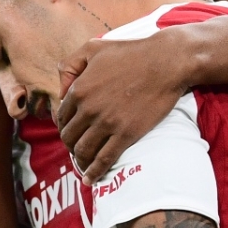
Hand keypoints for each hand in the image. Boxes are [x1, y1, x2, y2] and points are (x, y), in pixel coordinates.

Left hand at [56, 33, 189, 183]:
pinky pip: (103, 160)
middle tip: (77, 146)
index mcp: (79, 89)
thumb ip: (70, 65)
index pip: (61, 117)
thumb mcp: (93, 48)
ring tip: (83, 162)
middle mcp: (89, 109)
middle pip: (68, 137)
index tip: (71, 130)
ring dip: (79, 160)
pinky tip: (90, 179)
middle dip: (70, 144)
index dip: (63, 126)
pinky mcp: (126, 135)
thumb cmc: (131, 52)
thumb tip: (61, 89)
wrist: (166, 62)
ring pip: (82, 151)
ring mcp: (107, 123)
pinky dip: (94, 172)